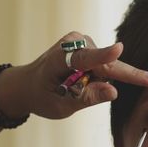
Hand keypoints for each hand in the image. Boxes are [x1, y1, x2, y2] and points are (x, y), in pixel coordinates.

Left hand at [0, 32, 147, 119]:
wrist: (29, 84)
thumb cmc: (42, 96)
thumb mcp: (61, 106)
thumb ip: (87, 98)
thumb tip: (114, 92)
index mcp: (58, 59)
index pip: (84, 58)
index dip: (103, 56)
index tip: (119, 49)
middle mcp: (72, 43)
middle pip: (104, 65)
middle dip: (105, 82)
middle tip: (88, 94)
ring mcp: (81, 40)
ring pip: (106, 66)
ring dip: (97, 80)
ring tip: (75, 87)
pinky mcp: (88, 42)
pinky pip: (104, 63)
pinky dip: (97, 75)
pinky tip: (81, 79)